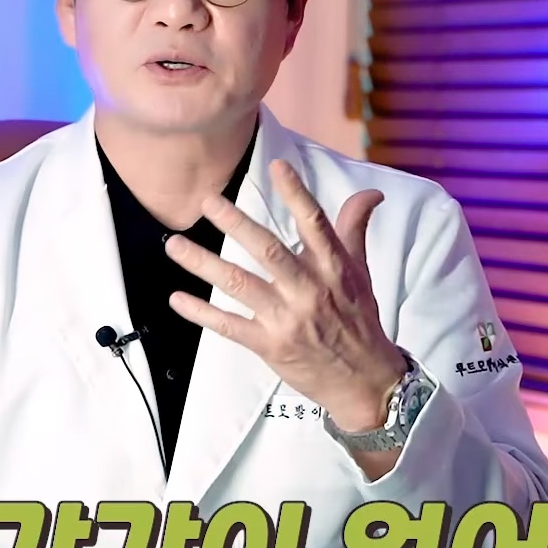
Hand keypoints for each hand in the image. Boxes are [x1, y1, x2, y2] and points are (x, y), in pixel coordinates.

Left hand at [165, 159, 405, 431]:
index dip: (296, 193)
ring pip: (240, 285)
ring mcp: (288, 319)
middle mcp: (310, 290)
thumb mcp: (361, 272)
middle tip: (208, 201)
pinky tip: (177, 299)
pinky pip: (229, 326)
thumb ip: (354, 229)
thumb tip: (371, 194)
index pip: (314, 223)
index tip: (277, 165)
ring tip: (175, 245)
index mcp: (333, 268)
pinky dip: (202, 313)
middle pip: (268, 250)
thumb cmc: (360, 320)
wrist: (365, 381)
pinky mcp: (271, 346)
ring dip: (204, 263)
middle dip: (236, 223)